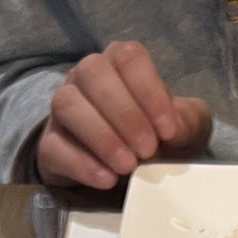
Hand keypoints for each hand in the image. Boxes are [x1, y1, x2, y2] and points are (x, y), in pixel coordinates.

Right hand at [37, 41, 212, 191]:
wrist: (134, 174)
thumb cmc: (160, 139)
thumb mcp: (186, 128)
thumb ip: (188, 121)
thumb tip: (173, 128)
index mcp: (120, 63)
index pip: (128, 58)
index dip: (149, 91)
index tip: (167, 130)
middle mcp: (87, 77)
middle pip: (93, 73)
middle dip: (124, 114)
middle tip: (147, 150)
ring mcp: (63, 109)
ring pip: (67, 104)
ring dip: (100, 136)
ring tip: (126, 166)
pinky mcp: (50, 144)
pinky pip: (54, 146)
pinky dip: (81, 164)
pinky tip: (106, 179)